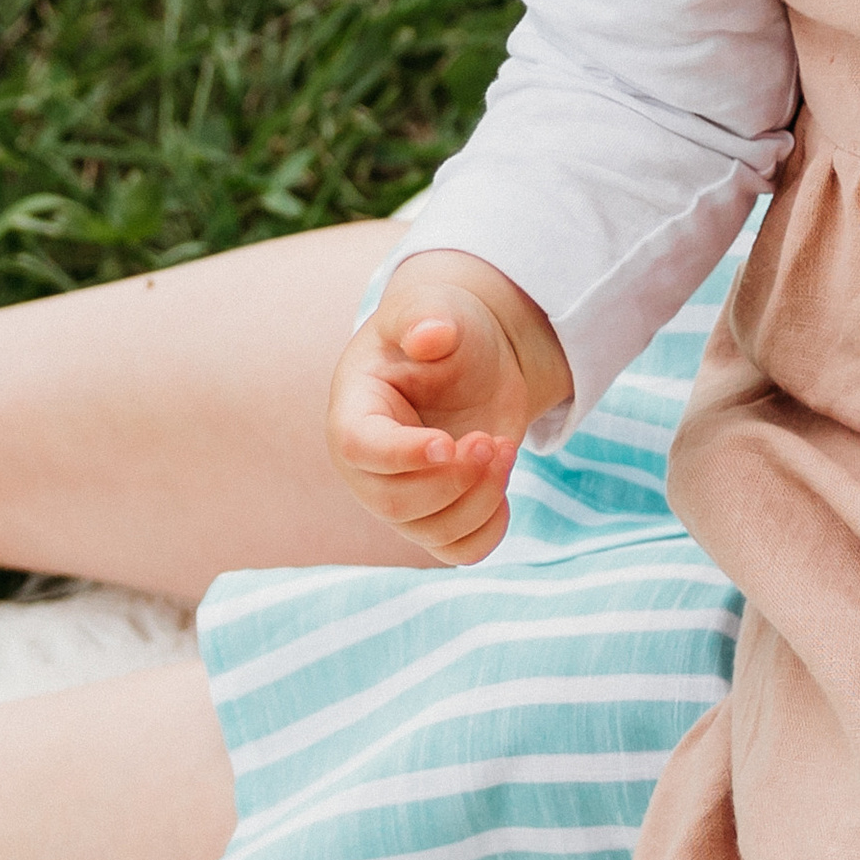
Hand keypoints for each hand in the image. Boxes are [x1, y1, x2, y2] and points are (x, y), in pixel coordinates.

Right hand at [326, 251, 572, 565]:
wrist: (473, 359)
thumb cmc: (444, 330)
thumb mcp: (436, 309)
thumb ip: (426, 317)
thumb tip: (431, 336)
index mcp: (353, 412)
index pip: (360, 449)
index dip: (402, 455)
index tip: (447, 442)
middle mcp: (368, 466)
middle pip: (395, 504)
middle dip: (453, 480)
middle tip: (491, 440)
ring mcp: (401, 498)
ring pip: (433, 532)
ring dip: (481, 499)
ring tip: (505, 448)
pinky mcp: (438, 517)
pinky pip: (460, 550)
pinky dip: (491, 528)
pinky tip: (501, 480)